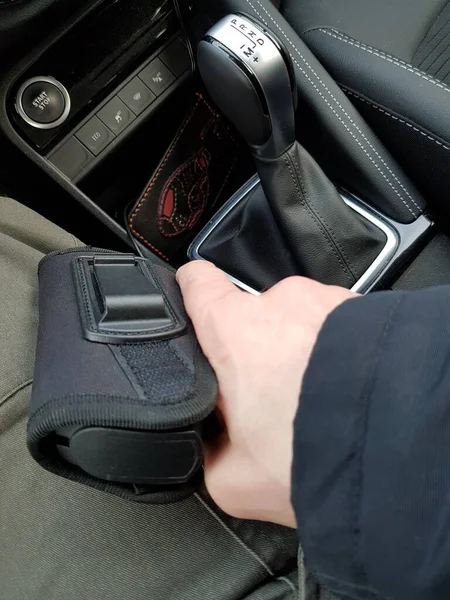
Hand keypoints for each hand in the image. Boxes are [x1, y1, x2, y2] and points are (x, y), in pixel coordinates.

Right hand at [177, 261, 354, 526]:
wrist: (395, 441)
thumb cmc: (315, 451)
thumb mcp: (235, 480)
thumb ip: (211, 454)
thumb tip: (213, 445)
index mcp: (234, 331)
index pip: (196, 282)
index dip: (191, 291)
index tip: (192, 297)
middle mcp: (278, 304)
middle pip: (252, 317)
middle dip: (257, 351)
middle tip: (273, 397)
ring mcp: (324, 301)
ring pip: (297, 323)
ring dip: (301, 352)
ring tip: (318, 397)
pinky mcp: (362, 309)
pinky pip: (335, 325)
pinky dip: (336, 350)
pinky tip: (344, 388)